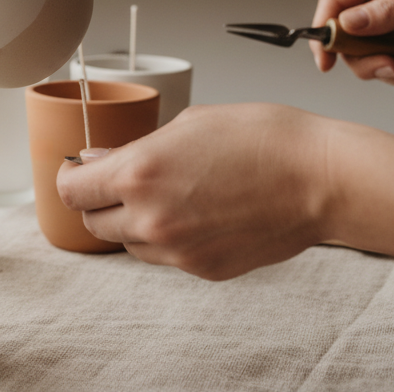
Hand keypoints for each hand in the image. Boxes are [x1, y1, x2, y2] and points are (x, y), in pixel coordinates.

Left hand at [56, 104, 332, 280]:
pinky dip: (168, 238)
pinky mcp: (203, 270)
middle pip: (93, 222)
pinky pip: (165, 257)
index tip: (78, 169)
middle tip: (123, 181)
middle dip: (100, 201)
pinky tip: (198, 213)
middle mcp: (150, 218)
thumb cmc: (263, 139)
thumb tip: (96, 162)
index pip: (70, 191)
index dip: (70, 177)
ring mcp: (177, 250)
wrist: (323, 178)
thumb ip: (134, 149)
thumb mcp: (187, 124)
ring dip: (132, 222)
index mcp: (138, 174)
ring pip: (127, 243)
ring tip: (170, 194)